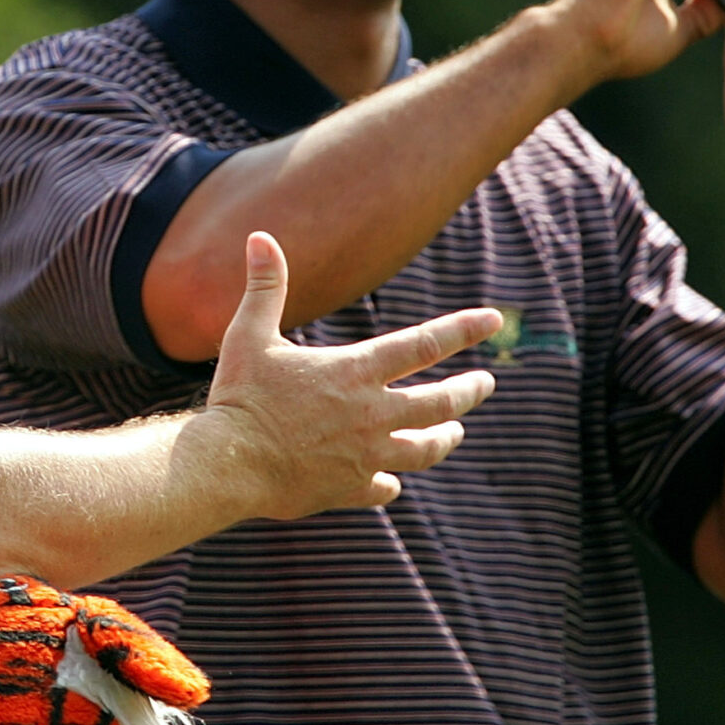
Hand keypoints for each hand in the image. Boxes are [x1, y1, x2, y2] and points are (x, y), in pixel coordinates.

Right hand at [200, 232, 498, 515]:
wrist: (230, 464)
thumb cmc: (240, 396)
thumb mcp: (250, 334)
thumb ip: (265, 287)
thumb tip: (259, 237)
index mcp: (355, 372)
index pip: (425, 344)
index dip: (463, 329)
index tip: (494, 320)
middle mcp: (372, 413)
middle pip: (441, 402)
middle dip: (470, 390)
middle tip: (487, 383)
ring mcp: (366, 455)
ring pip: (425, 449)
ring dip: (445, 438)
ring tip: (455, 432)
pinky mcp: (350, 488)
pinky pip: (384, 488)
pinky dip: (390, 483)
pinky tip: (391, 482)